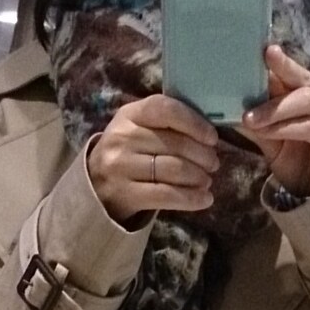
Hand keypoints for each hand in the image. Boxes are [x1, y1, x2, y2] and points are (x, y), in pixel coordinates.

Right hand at [88, 95, 219, 224]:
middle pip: (174, 144)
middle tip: (214, 164)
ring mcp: (122, 167)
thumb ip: (166, 125)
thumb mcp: (138, 129)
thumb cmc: (128, 154)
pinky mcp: (126, 194)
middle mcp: (123, 138)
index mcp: (129, 114)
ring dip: (199, 177)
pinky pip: (167, 195)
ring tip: (207, 181)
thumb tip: (209, 135)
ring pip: (173, 170)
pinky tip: (205, 199)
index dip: (194, 123)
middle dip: (202, 155)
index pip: (165, 109)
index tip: (212, 138)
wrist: (96, 186)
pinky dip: (191, 198)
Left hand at [242, 45, 309, 196]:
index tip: (259, 50)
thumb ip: (259, 122)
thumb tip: (228, 106)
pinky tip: (268, 131)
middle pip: (300, 80)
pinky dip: (286, 128)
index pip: (293, 72)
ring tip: (250, 118)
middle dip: (277, 73)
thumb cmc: (301, 160)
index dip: (277, 62)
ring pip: (304, 100)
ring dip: (275, 109)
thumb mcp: (273, 139)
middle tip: (252, 71)